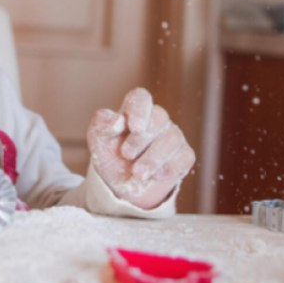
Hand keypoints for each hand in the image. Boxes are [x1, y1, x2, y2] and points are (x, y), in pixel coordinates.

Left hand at [86, 88, 195, 209]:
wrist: (120, 185)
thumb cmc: (110, 155)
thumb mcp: (98, 140)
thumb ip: (101, 126)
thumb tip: (117, 120)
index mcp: (135, 111)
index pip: (141, 97)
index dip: (140, 110)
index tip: (134, 128)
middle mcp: (157, 120)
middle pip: (159, 117)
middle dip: (141, 139)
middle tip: (126, 155)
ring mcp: (172, 137)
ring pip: (172, 139)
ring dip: (153, 159)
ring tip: (137, 174)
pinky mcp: (183, 156)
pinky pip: (185, 157)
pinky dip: (170, 167)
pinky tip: (155, 175)